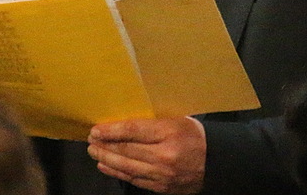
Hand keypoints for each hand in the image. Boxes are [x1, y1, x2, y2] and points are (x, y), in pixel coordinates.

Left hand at [87, 116, 205, 193]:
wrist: (215, 162)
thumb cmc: (194, 135)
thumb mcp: (176, 120)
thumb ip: (152, 123)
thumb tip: (122, 125)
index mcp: (169, 132)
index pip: (133, 130)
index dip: (111, 131)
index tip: (96, 130)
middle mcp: (164, 155)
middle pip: (126, 150)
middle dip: (105, 145)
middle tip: (90, 141)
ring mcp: (162, 174)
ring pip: (127, 167)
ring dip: (106, 160)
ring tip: (94, 153)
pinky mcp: (161, 187)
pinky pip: (134, 179)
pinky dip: (118, 173)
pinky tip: (106, 167)